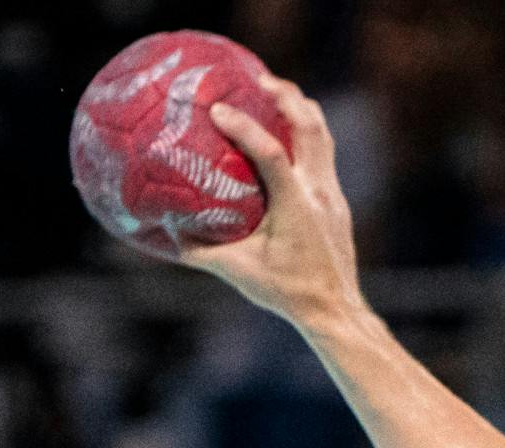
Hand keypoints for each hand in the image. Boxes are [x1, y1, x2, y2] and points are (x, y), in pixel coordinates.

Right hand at [184, 74, 362, 328]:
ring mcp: (333, 194)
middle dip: (285, 96)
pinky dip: (306, 133)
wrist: (335, 310)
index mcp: (295, 205)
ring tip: (274, 92)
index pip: (270, 153)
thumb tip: (166, 233)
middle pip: (309, 125)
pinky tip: (287, 131)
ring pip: (322, 134)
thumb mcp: (238, 272)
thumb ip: (201, 251)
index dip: (244, 127)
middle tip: (257, 79)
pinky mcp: (337, 201)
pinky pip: (324, 153)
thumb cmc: (287, 293)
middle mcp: (319, 192)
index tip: (219, 109)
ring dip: (300, 108)